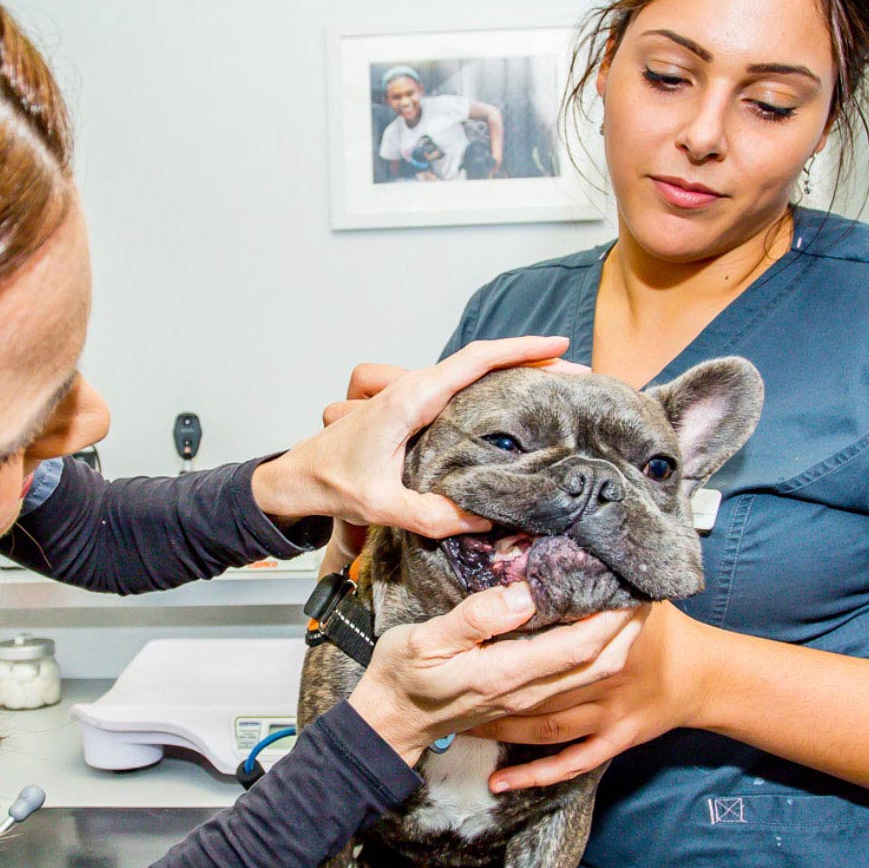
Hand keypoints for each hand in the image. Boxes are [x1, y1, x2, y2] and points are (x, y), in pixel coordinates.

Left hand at [304, 352, 589, 570]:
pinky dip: (490, 387)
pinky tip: (512, 406)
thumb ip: (431, 515)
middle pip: (482, 361)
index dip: (520, 351)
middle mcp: (412, 387)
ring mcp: (411, 394)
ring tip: (555, 388)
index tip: (559, 347)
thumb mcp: (381, 505)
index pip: (474, 361)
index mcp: (410, 399)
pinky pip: (458, 387)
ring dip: (512, 373)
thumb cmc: (328, 483)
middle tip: (576, 375)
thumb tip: (482, 520)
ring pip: (471, 372)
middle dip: (531, 361)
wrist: (293, 478)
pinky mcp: (410, 407)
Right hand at [345, 582, 646, 762]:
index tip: (632, 583)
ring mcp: (526, 699)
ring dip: (618, 642)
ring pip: (590, 674)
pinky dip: (595, 655)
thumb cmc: (400, 677)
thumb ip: (474, 619)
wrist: (390, 723)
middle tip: (645, 589)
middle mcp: (525, 691)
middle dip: (629, 628)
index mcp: (506, 673)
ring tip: (629, 604)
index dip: (614, 617)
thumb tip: (521, 595)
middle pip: (599, 663)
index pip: (579, 645)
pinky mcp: (521, 699)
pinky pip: (572, 680)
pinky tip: (596, 632)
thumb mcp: (424, 641)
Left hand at [467, 600, 708, 790]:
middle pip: (541, 685)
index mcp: (606, 636)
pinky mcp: (612, 741)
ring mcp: (609, 716)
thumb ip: (600, 577)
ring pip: (546, 725)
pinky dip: (535, 775)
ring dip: (502, 728)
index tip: (463, 642)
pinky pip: (570, 763)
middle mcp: (606, 680)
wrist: (706, 675)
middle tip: (443, 689)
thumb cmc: (667, 630)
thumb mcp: (638, 595)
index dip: (509, 639)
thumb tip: (561, 554)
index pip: (554, 636)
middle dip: (494, 690)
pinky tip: (500, 782)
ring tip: (458, 724)